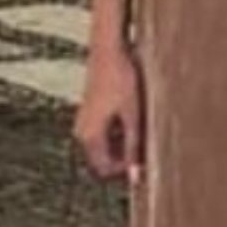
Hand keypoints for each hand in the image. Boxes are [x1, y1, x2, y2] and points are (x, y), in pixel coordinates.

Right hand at [75, 48, 144, 181]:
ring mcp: (83, 122)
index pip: (104, 170)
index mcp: (90, 136)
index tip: (145, 156)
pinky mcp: (88, 114)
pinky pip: (102, 135)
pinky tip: (130, 115)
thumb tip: (135, 177)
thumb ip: (134, 148)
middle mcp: (81, 132)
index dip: (126, 170)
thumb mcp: (133, 116)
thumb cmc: (122, 80)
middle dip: (123, 158)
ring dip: (121, 145)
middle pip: (102, 161)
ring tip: (139, 123)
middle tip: (145, 140)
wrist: (109, 50)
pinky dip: (117, 133)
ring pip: (103, 148)